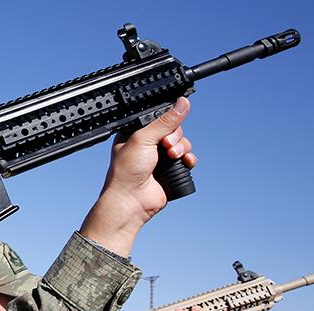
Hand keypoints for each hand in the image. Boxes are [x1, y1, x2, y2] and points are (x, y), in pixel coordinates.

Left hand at [80, 97, 194, 255]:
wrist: (131, 201)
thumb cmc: (126, 171)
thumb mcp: (143, 139)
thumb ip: (165, 121)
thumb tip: (182, 103)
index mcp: (136, 133)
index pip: (159, 117)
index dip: (167, 118)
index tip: (171, 121)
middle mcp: (148, 144)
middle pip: (174, 129)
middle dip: (175, 135)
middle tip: (166, 144)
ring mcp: (160, 157)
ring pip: (182, 143)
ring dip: (182, 147)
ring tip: (172, 155)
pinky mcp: (170, 170)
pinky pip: (187, 158)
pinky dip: (189, 159)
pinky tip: (185, 162)